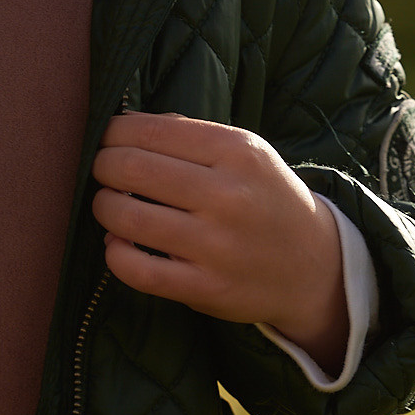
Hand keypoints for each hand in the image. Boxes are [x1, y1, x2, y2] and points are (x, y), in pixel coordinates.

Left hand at [90, 112, 347, 372]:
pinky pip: (137, 270)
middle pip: (131, 168)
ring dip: (103, 206)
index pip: (150, 130)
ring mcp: (217, 245)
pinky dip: (115, 253)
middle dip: (102, 165)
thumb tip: (122, 126)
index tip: (106, 139)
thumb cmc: (265, 197)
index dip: (113, 132)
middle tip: (101, 170)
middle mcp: (228, 195)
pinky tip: (118, 243)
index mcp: (237, 151)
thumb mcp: (246, 151)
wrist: (313, 265)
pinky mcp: (206, 288)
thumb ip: (188, 134)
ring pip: (126, 216)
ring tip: (109, 203)